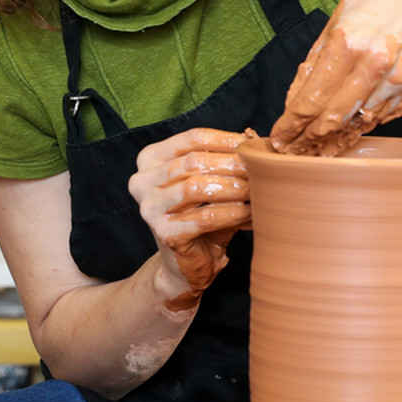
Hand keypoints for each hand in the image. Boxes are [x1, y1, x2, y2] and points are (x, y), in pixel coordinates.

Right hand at [129, 127, 250, 309]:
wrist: (185, 263)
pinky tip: (249, 213)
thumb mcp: (208, 181)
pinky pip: (204, 217)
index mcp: (150, 159)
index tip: (251, 147)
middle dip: (231, 164)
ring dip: (232, 187)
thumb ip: (224, 159)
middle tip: (259, 170)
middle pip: (194, 162)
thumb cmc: (199, 215)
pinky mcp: (164, 233)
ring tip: (255, 190)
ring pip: (196, 187)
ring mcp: (149, 208)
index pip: (192, 139)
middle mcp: (142, 181)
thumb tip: (254, 138)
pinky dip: (231, 213)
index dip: (226, 140)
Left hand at [269, 0, 401, 156]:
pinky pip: (378, 118)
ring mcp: (396, 80)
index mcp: (348, 45)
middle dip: (308, 139)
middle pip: (333, 118)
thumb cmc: (370, 6)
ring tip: (314, 152)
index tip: (280, 138)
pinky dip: (358, 128)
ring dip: (333, 141)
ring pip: (357, 124)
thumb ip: (312, 67)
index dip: (292, 124)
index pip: (312, 99)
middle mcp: (375, 64)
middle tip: (292, 151)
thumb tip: (293, 104)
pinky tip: (343, 136)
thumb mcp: (331, 27)